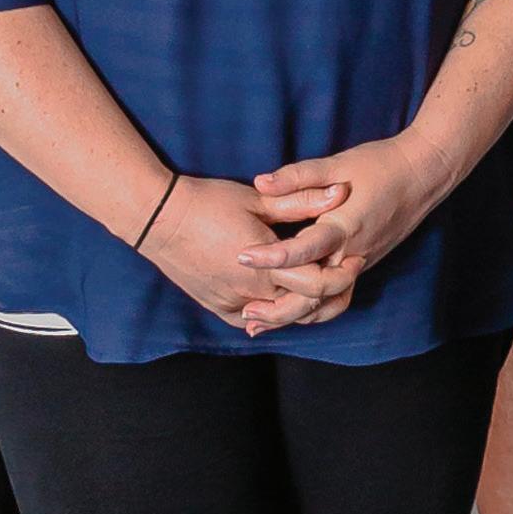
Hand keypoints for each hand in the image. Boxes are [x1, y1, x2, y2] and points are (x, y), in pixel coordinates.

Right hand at [136, 171, 347, 337]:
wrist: (158, 218)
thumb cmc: (208, 202)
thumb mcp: (258, 199)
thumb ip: (302, 201)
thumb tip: (340, 192)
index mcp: (268, 266)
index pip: (319, 283)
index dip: (342, 273)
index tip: (354, 258)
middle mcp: (253, 293)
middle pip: (304, 306)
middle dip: (329, 292)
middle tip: (343, 272)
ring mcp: (234, 304)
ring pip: (281, 317)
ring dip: (301, 305)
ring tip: (316, 283)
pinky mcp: (218, 307)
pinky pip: (253, 320)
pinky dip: (271, 313)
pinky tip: (281, 300)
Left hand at [248, 135, 443, 319]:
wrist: (424, 175)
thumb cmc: (381, 164)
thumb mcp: (339, 163)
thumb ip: (299, 176)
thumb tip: (260, 183)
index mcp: (345, 226)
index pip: (305, 250)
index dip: (273, 256)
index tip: (242, 258)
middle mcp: (353, 252)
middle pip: (315, 293)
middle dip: (280, 307)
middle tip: (246, 312)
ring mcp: (360, 262)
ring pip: (327, 303)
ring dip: (294, 316)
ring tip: (261, 323)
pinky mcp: (363, 264)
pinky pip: (337, 297)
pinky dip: (313, 309)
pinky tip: (290, 311)